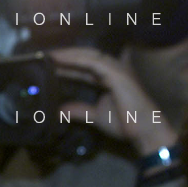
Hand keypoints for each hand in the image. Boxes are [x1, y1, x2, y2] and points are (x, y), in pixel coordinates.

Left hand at [50, 47, 176, 156]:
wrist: (143, 132)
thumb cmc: (125, 123)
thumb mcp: (95, 116)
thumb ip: (79, 110)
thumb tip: (59, 111)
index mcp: (107, 78)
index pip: (84, 66)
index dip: (66, 64)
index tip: (47, 64)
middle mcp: (112, 70)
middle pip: (85, 57)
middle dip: (65, 55)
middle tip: (44, 56)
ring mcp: (117, 70)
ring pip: (88, 56)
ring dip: (68, 54)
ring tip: (50, 55)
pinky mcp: (118, 75)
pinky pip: (94, 63)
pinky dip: (77, 60)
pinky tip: (62, 60)